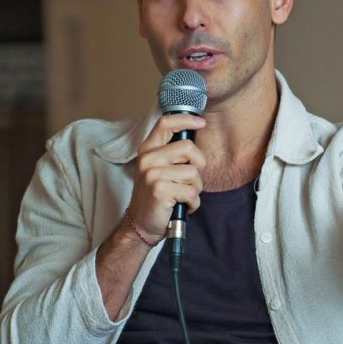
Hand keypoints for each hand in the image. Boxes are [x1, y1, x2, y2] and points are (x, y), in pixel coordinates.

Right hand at [126, 114, 207, 241]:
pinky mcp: (160, 190)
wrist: (141, 224)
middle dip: (198, 166)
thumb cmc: (156, 196)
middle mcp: (148, 159)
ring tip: (182, 195)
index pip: (165, 123)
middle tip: (189, 180)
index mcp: (148, 150)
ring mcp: (153, 174)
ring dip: (195, 189)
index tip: (201, 123)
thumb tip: (195, 134)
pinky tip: (181, 205)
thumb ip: (173, 153)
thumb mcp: (159, 169)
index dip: (186, 119)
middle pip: (188, 148)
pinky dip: (193, 203)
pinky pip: (192, 192)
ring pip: (194, 173)